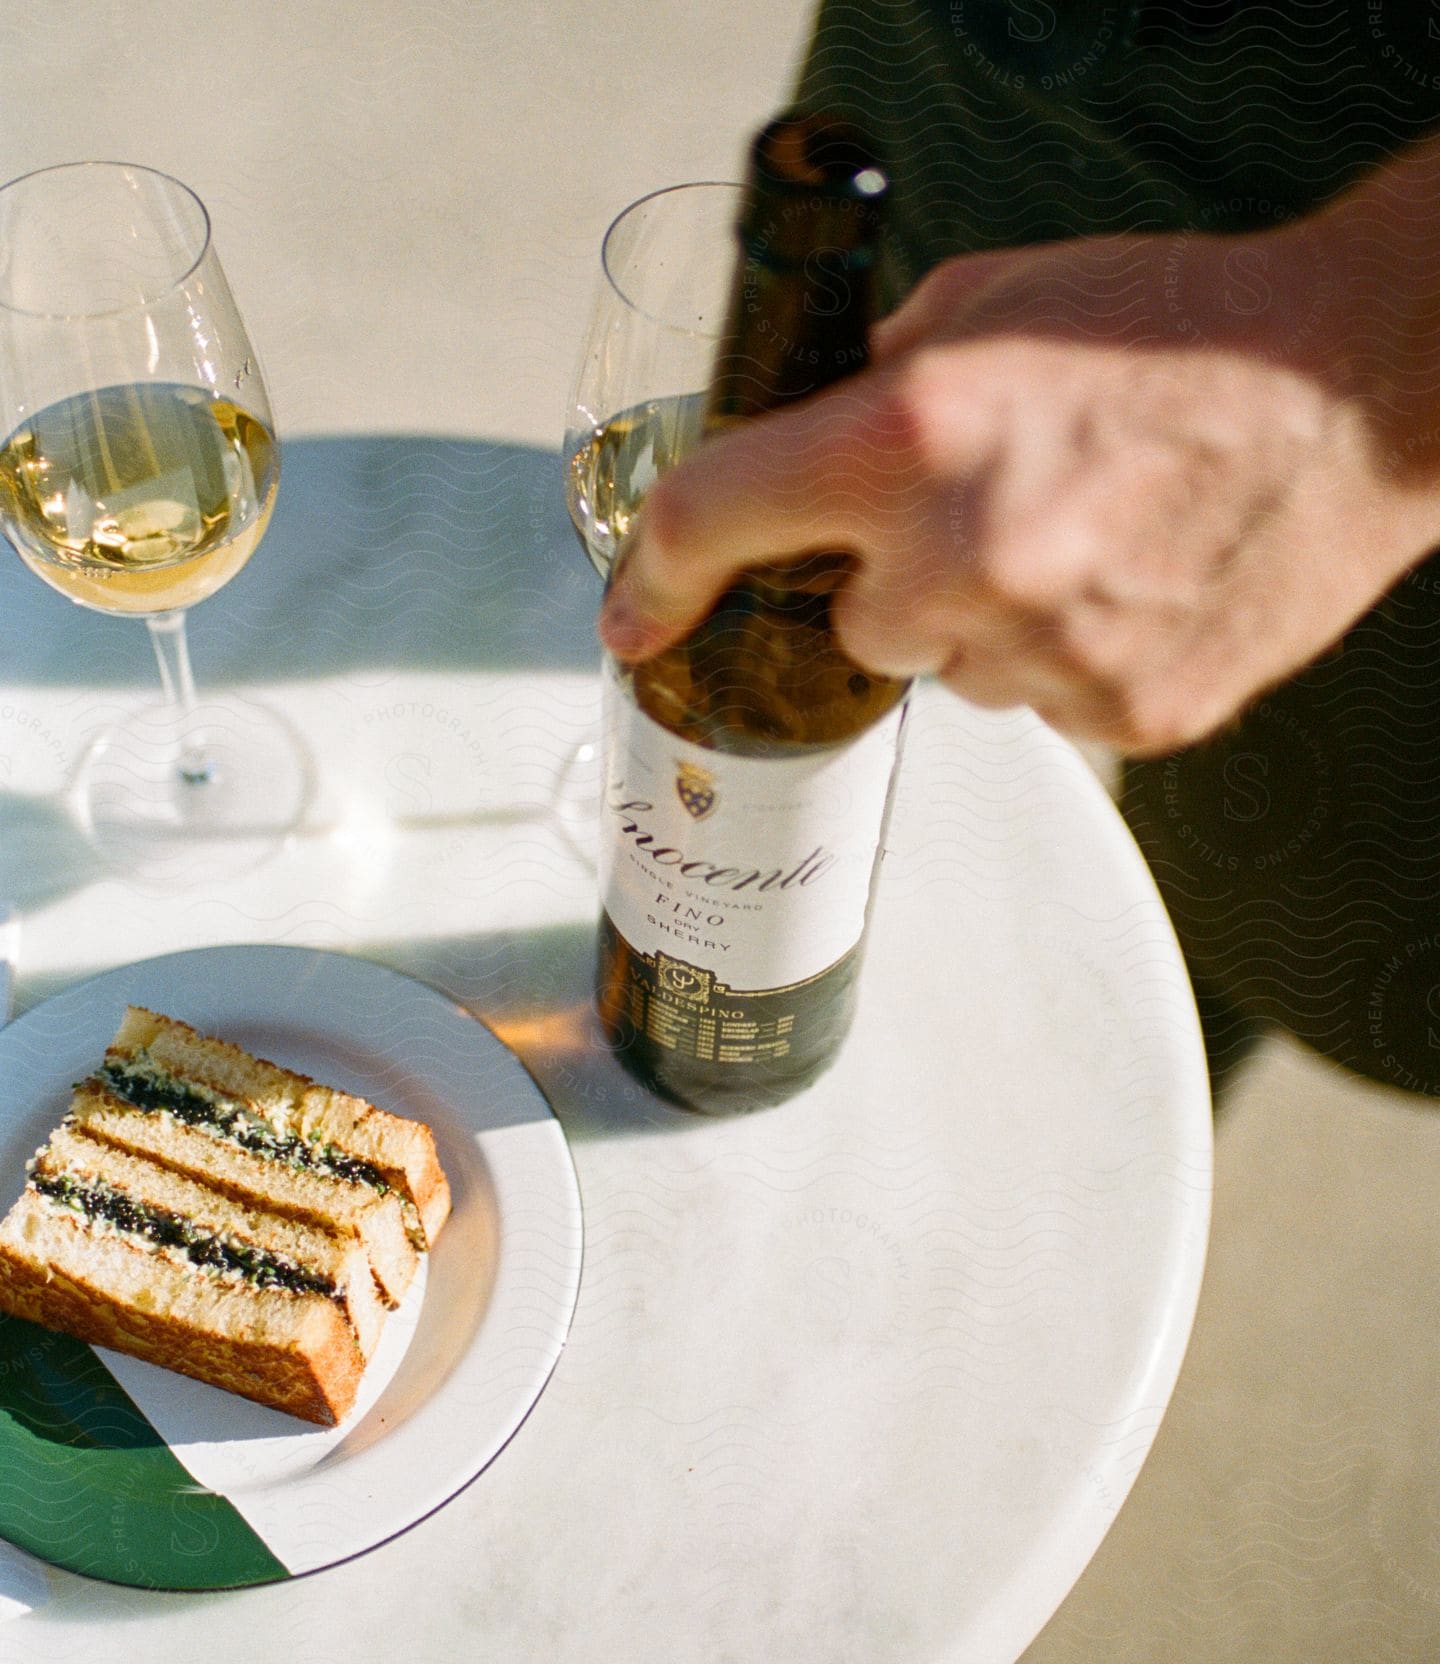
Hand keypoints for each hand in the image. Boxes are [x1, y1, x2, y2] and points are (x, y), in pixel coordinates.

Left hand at [598, 182, 1439, 753]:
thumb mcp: (990, 303)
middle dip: (894, 583)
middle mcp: (964, 556)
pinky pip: (1043, 707)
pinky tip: (1131, 586)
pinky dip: (1067, 658)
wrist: (1362, 389)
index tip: (634, 619)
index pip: (715, 516)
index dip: (656, 578)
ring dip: (987, 622)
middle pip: (853, 629)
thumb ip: (877, 382)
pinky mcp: (1127, 716)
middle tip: (989, 516)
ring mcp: (1050, 652)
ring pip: (953, 674)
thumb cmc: (1180, 326)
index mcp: (910, 434)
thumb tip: (811, 448)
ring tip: (1087, 539)